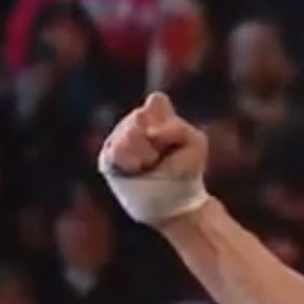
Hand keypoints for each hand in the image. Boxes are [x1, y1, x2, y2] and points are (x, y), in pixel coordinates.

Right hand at [99, 92, 210, 225]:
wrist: (175, 202)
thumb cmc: (186, 170)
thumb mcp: (195, 145)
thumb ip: (178, 128)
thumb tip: (151, 132)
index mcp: (157, 116)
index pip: (156, 101)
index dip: (163, 117)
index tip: (174, 137)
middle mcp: (135, 124)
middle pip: (138, 117)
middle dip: (153, 138)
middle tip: (160, 156)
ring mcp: (119, 139)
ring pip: (125, 133)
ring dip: (141, 150)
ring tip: (149, 164)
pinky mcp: (108, 159)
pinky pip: (112, 152)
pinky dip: (127, 160)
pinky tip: (136, 168)